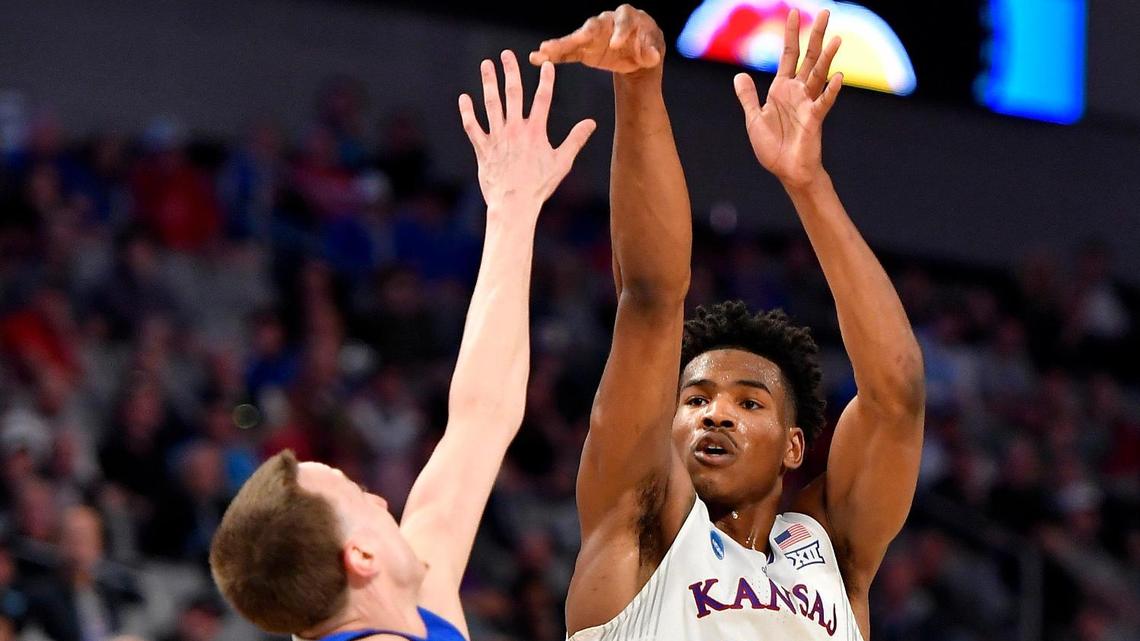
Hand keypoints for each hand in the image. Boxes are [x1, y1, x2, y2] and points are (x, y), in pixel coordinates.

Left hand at [460, 50, 596, 209]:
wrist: (514, 204)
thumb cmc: (539, 186)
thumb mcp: (562, 163)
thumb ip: (576, 140)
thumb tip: (591, 123)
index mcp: (535, 131)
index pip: (543, 99)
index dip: (546, 81)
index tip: (547, 65)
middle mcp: (515, 129)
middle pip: (513, 94)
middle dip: (511, 72)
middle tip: (507, 54)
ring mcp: (497, 137)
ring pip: (491, 104)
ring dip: (489, 83)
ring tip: (486, 65)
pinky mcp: (482, 148)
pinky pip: (472, 127)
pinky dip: (467, 112)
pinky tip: (464, 98)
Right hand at [528, 5, 663, 75]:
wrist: (637, 55)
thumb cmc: (647, 45)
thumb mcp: (654, 49)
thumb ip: (652, 52)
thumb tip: (652, 56)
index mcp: (627, 18)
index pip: (624, 20)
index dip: (620, 31)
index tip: (616, 44)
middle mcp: (606, 23)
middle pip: (593, 26)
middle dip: (582, 34)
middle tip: (574, 41)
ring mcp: (593, 36)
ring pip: (575, 38)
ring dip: (560, 44)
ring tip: (544, 51)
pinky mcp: (583, 49)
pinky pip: (567, 52)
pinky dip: (553, 55)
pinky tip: (537, 58)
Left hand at [735, 10, 842, 188]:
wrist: (786, 171)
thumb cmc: (773, 146)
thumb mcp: (754, 119)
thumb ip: (748, 97)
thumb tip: (739, 76)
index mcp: (782, 89)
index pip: (788, 55)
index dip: (790, 34)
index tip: (793, 12)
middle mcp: (797, 92)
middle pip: (809, 58)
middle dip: (815, 35)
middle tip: (825, 12)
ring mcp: (808, 104)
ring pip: (819, 75)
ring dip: (827, 57)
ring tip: (836, 38)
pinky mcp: (814, 119)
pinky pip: (824, 101)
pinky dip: (831, 90)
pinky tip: (840, 76)